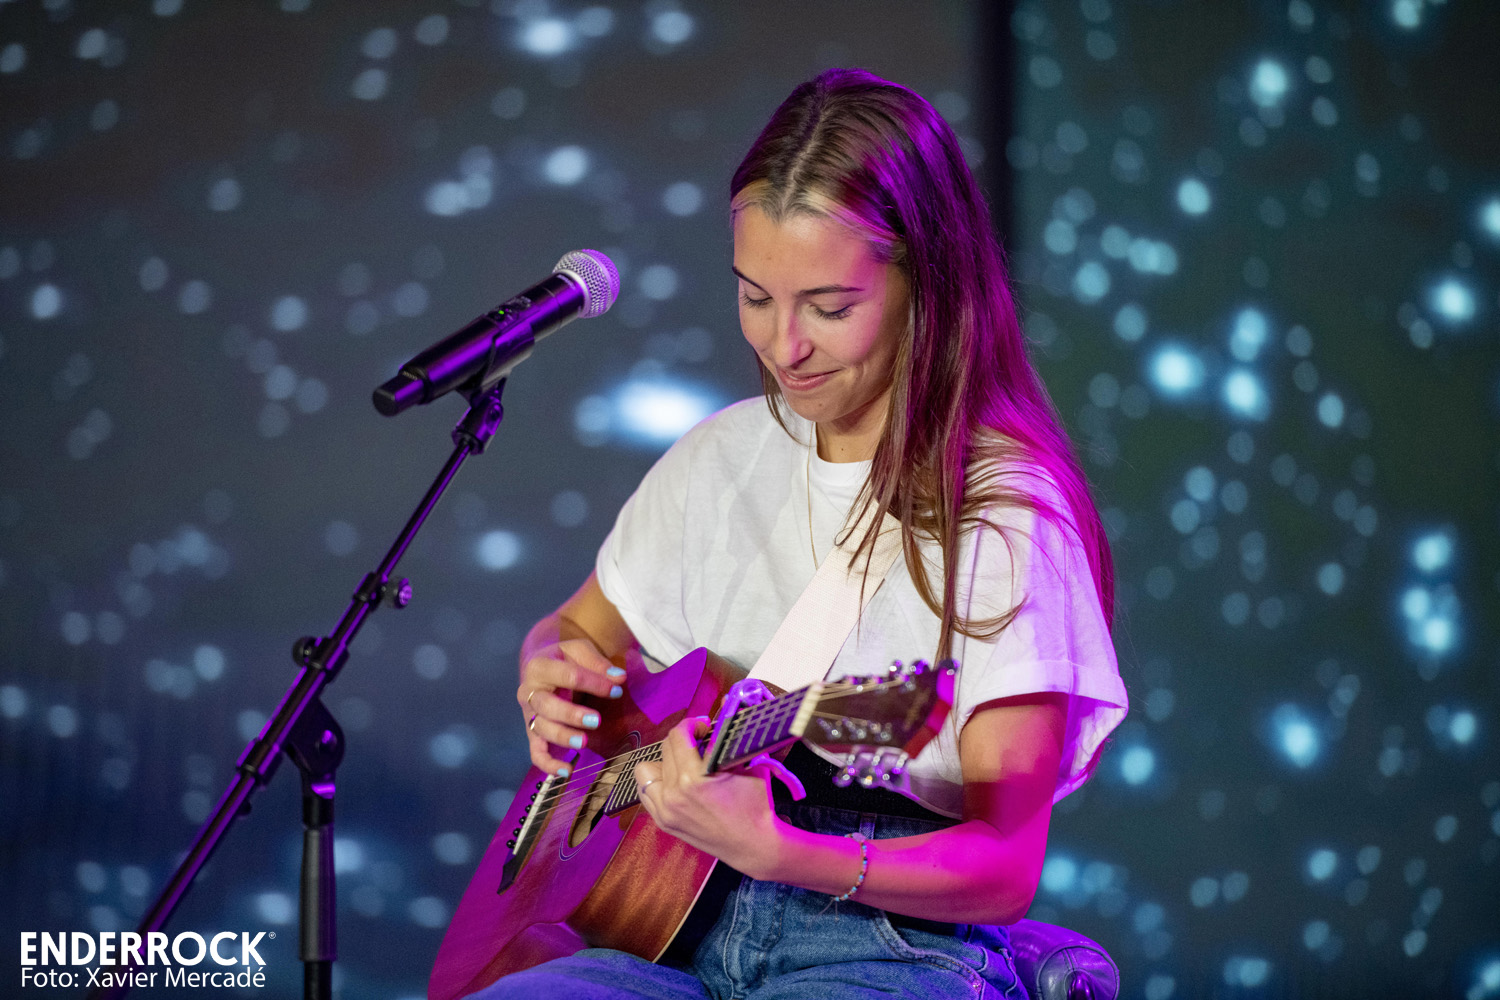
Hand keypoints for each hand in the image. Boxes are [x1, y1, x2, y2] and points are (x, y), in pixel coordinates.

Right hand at [518, 637, 625, 775]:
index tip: (616, 689)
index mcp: (540, 667)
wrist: (540, 665)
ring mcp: (530, 714)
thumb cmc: (563, 658)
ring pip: (541, 729)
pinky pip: (536, 751)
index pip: (567, 675)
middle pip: (546, 706)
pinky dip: (547, 763)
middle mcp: (529, 692)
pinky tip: (566, 771)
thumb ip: (597, 663)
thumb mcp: (579, 650)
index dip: (593, 683)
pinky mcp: (533, 732)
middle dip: (571, 714)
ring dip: (561, 737)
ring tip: (583, 743)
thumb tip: (618, 677)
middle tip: (595, 720)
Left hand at [632, 717, 787, 879]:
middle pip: (665, 748)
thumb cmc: (755, 805)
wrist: (753, 845)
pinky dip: (657, 783)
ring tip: (683, 763)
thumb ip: (725, 745)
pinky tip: (674, 781)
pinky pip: (646, 792)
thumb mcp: (745, 767)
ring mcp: (665, 810)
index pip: (679, 735)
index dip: (692, 724)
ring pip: (646, 769)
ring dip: (664, 761)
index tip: (703, 726)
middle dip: (682, 739)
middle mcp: (674, 794)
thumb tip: (713, 727)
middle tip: (698, 741)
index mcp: (695, 778)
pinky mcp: (663, 821)